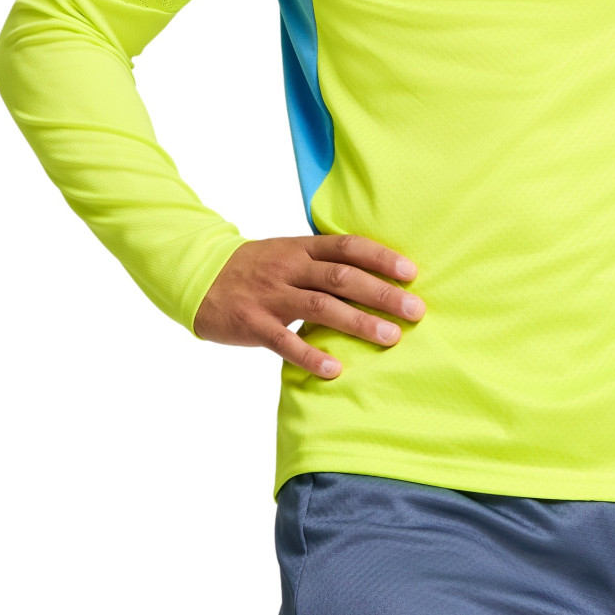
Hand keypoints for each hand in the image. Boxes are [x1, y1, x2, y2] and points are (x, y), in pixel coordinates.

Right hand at [193, 234, 425, 377]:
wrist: (199, 275)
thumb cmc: (256, 267)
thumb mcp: (289, 254)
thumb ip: (324, 263)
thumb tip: (375, 275)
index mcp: (302, 248)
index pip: (348, 246)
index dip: (381, 257)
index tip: (412, 272)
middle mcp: (290, 268)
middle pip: (342, 277)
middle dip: (382, 293)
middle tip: (415, 310)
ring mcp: (271, 295)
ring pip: (320, 307)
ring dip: (358, 322)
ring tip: (390, 337)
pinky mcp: (252, 323)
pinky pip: (284, 341)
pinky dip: (310, 355)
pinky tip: (335, 368)